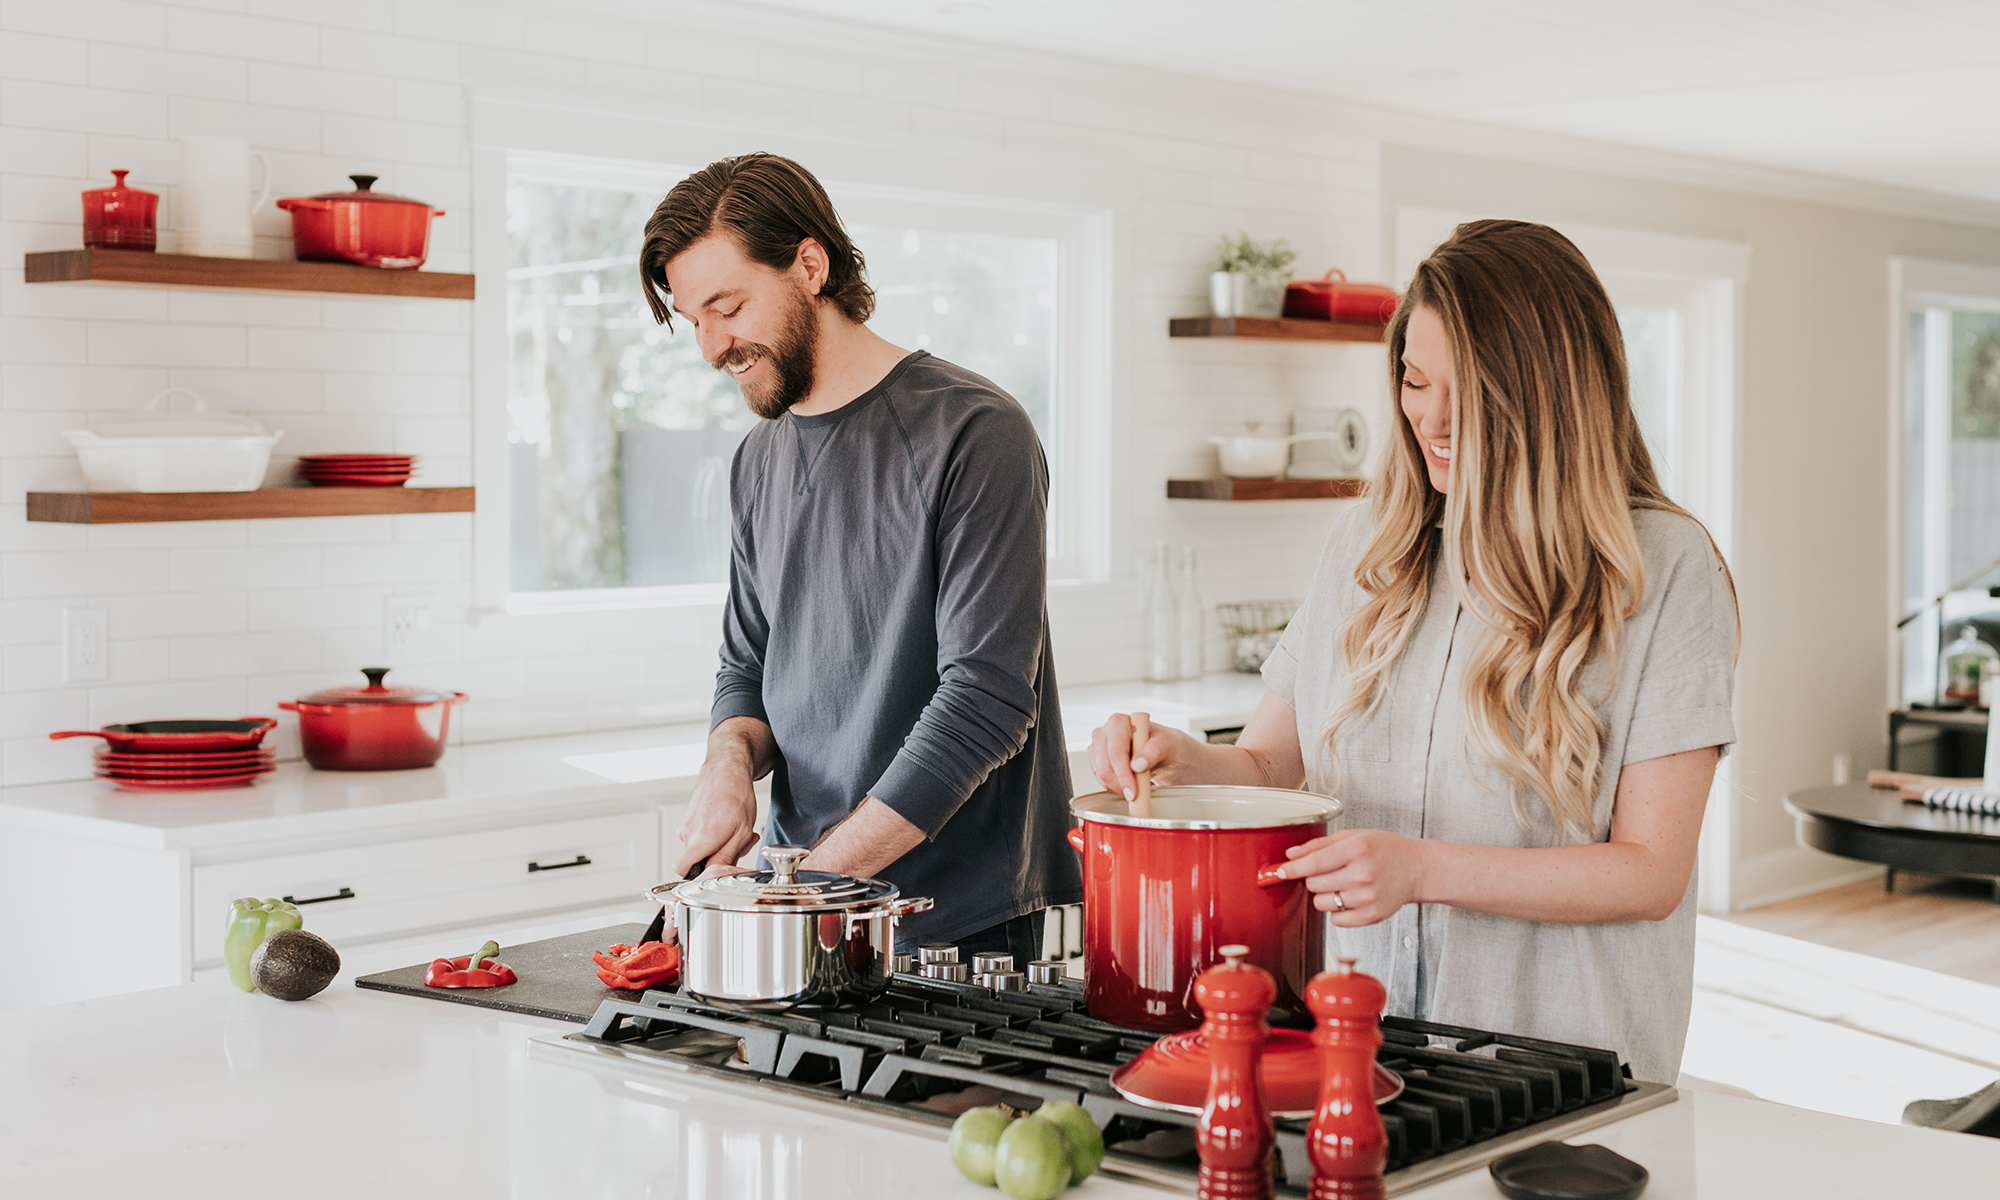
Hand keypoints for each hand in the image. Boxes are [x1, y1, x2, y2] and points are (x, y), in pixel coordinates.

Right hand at [674, 755, 760, 876]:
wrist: (727, 770)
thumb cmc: (736, 796)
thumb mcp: (741, 832)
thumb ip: (726, 857)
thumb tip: (714, 873)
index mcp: (700, 839)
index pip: (682, 870)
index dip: (698, 875)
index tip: (714, 870)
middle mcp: (687, 833)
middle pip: (695, 861)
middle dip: (716, 858)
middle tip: (735, 843)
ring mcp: (685, 825)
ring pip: (698, 848)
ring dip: (717, 845)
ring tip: (733, 830)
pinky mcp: (687, 819)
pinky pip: (697, 836)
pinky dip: (712, 835)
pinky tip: (726, 823)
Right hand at [1088, 712, 1199, 798]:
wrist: (1165, 753)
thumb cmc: (1165, 744)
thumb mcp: (1167, 744)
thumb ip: (1153, 751)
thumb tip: (1137, 765)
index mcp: (1119, 722)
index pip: (1116, 751)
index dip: (1123, 773)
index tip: (1133, 791)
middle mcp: (1105, 732)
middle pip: (1104, 766)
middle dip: (1121, 784)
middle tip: (1136, 795)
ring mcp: (1099, 747)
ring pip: (1101, 775)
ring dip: (1119, 787)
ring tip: (1140, 786)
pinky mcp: (1097, 761)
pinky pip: (1101, 780)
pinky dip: (1116, 787)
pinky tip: (1131, 784)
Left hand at [1274, 830, 1428, 925]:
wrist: (1417, 869)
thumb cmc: (1385, 849)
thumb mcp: (1354, 836)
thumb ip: (1319, 845)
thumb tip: (1291, 855)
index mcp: (1357, 849)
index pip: (1313, 862)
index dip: (1292, 868)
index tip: (1279, 871)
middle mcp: (1362, 874)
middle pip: (1313, 884)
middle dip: (1313, 878)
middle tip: (1329, 871)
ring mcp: (1367, 897)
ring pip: (1322, 903)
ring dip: (1325, 895)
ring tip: (1343, 883)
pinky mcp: (1372, 916)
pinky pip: (1336, 920)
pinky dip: (1338, 911)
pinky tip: (1351, 897)